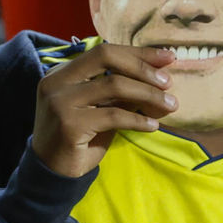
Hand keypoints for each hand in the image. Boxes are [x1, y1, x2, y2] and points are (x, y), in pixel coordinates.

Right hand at [30, 44, 176, 177]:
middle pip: (105, 57)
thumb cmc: (79, 138)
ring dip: (148, 94)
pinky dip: (138, 119)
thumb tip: (160, 80)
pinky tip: (152, 125)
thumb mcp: (98, 109)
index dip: (137, 53)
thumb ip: (120, 92)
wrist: (52, 171)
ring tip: (170, 105)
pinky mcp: (70, 124)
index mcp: (62, 72)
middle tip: (168, 81)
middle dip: (142, 67)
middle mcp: (57, 81)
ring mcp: (60, 101)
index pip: (103, 51)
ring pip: (114, 85)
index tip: (166, 58)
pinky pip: (114, 115)